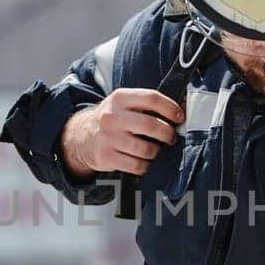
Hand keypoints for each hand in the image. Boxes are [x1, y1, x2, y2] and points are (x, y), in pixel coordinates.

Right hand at [60, 88, 184, 177]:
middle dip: (167, 134)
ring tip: (156, 150)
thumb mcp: (125, 104)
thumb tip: (183, 108)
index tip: (179, 117)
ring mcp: (108, 137)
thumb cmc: (113, 120)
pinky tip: (145, 161)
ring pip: (145, 149)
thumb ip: (148, 104)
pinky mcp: (106, 156)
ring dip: (156, 152)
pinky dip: (146, 165)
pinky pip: (136, 165)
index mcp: (120, 98)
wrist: (81, 136)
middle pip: (150, 125)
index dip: (170, 108)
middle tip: (171, 138)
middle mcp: (112, 116)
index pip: (151, 98)